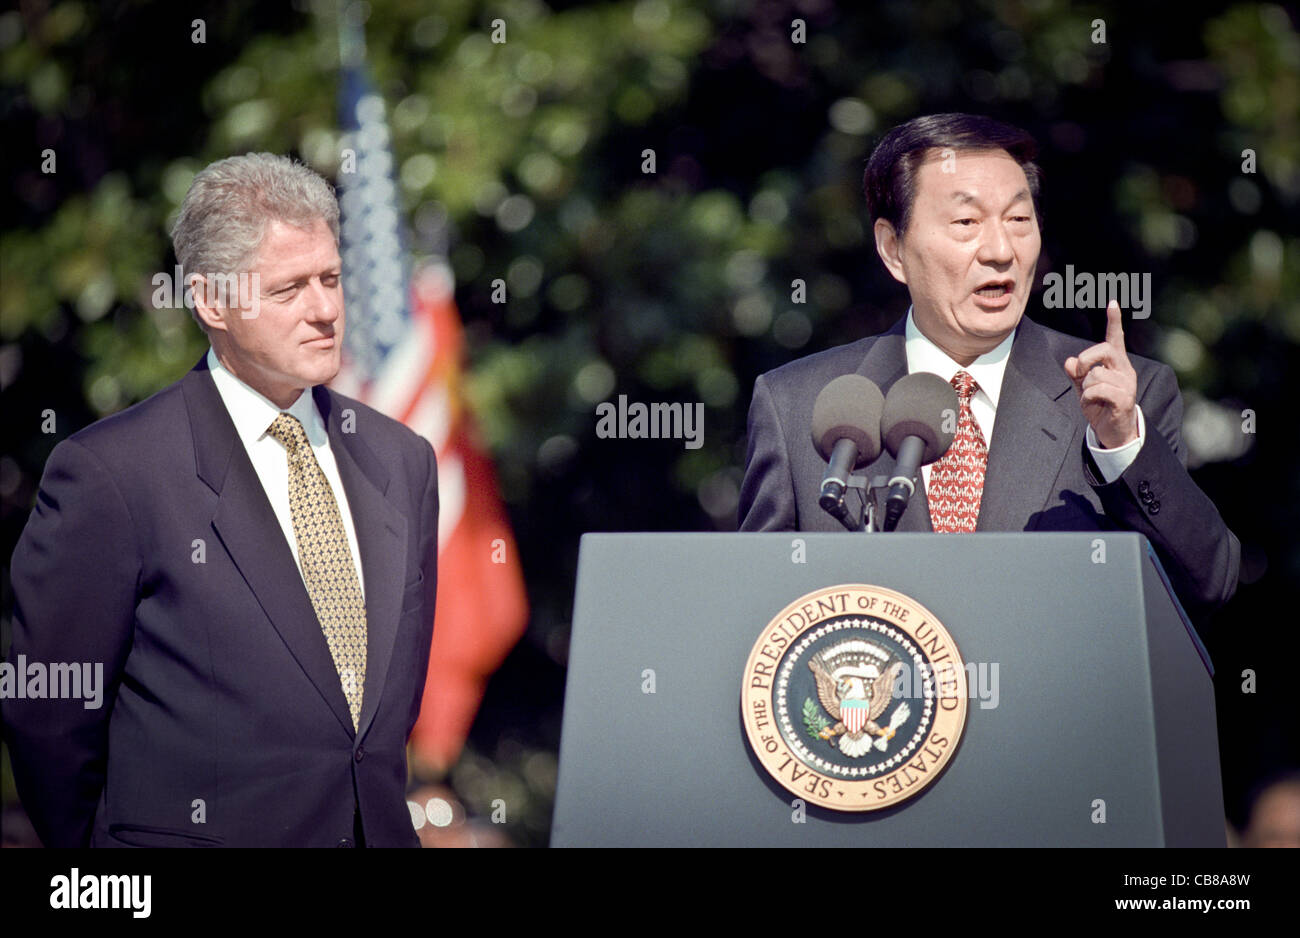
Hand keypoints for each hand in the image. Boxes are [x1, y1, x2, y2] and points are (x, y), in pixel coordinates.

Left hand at [1063, 300, 1138, 448]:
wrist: (1114, 432)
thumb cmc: (1100, 406)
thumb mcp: (1084, 388)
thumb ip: (1077, 373)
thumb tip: (1069, 361)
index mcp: (1116, 364)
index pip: (1116, 339)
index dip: (1114, 321)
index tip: (1112, 303)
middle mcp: (1124, 370)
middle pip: (1103, 350)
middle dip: (1085, 360)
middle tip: (1079, 374)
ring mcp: (1126, 384)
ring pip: (1096, 374)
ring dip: (1085, 388)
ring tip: (1091, 398)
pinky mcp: (1124, 399)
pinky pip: (1098, 390)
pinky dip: (1088, 398)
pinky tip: (1093, 405)